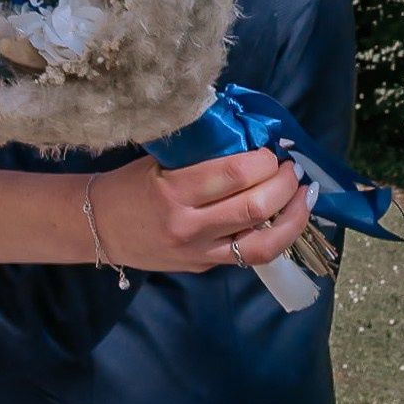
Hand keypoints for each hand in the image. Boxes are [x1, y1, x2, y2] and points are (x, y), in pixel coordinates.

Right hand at [91, 150, 314, 273]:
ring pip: (264, 243)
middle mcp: (188, 225)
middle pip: (256, 207)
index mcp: (173, 191)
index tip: (271, 150)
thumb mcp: (160, 161)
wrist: (98, 227)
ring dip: (293, 217)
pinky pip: (250, 254)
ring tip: (304, 197)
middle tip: (291, 169)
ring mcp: (199, 251)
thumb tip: (249, 139)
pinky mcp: (205, 265)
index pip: (235, 174)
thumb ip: (203, 153)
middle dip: (284, 184)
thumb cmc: (129, 185)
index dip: (264, 160)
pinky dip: (275, 235)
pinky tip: (285, 219)